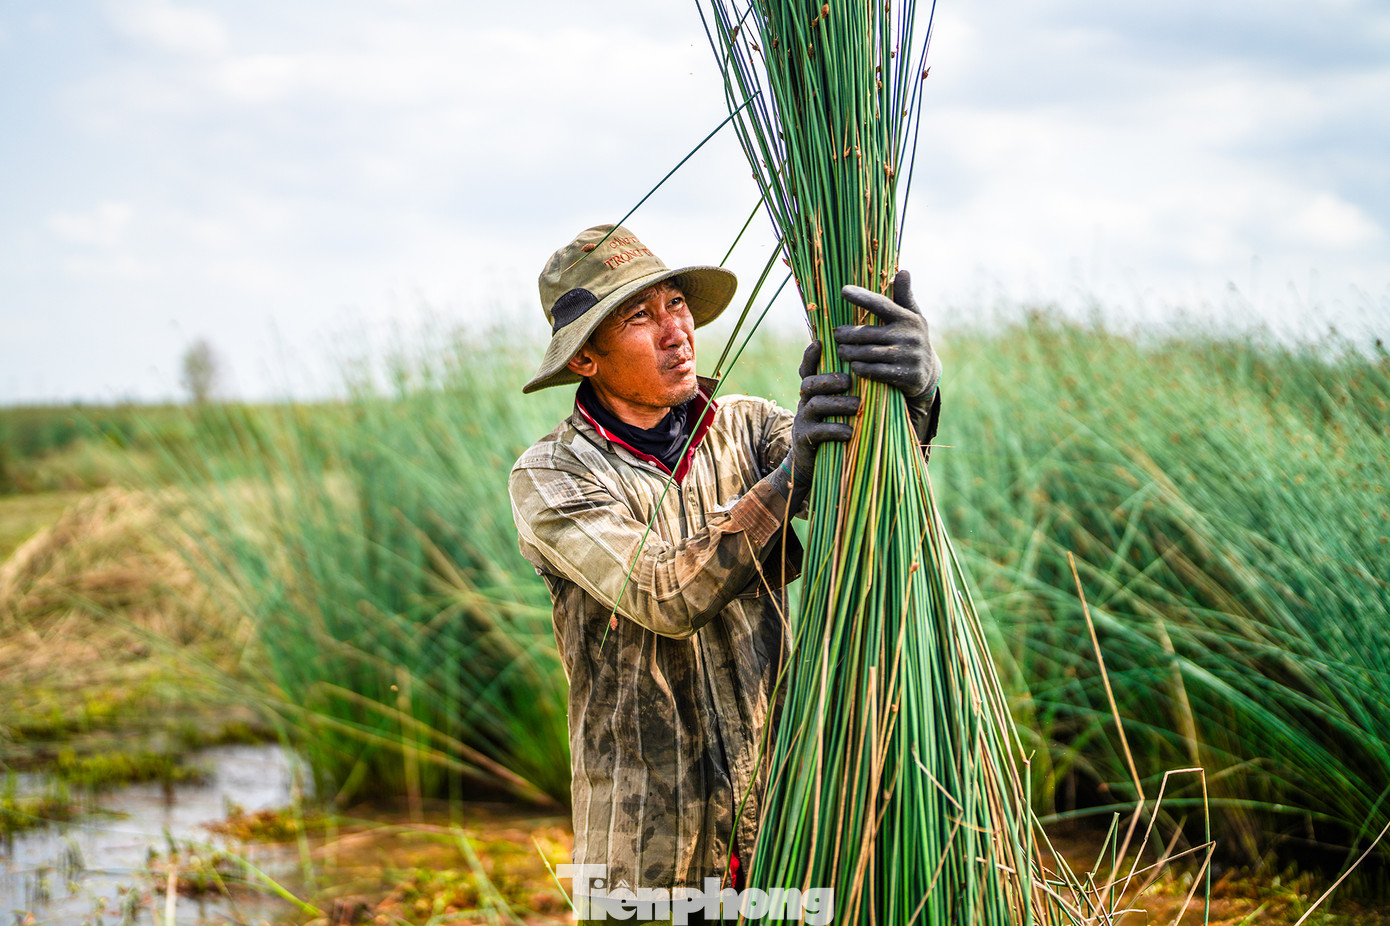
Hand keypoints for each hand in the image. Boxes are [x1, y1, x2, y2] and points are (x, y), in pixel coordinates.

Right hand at [772, 340, 858, 510]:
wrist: (814, 462)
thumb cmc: (835, 428)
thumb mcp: (840, 407)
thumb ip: (849, 390)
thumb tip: (876, 367)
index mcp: (813, 391)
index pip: (808, 368)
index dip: (810, 356)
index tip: (819, 343)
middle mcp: (805, 402)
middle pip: (809, 383)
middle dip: (828, 379)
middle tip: (847, 381)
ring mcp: (803, 420)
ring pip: (815, 405)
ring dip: (837, 403)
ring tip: (855, 406)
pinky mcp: (806, 440)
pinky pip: (818, 431)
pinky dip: (835, 429)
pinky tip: (850, 431)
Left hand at [834, 269, 939, 402]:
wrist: (928, 372)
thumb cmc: (912, 338)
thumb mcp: (913, 317)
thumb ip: (904, 296)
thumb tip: (903, 271)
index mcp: (907, 318)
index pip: (881, 304)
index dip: (862, 297)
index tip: (843, 291)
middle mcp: (908, 336)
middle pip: (867, 334)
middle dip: (847, 335)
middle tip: (836, 334)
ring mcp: (907, 356)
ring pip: (868, 353)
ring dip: (850, 353)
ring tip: (841, 351)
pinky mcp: (905, 375)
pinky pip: (875, 372)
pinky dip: (861, 369)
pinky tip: (854, 366)